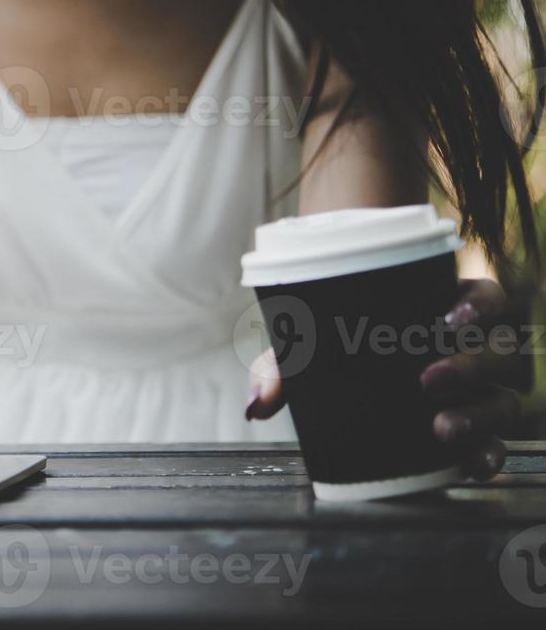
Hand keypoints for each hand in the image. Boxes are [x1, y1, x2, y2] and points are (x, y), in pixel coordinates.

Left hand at [245, 278, 527, 479]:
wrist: (342, 383)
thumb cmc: (329, 344)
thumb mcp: (305, 346)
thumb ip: (281, 369)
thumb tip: (256, 406)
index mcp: (444, 310)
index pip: (486, 298)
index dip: (481, 306)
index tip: (451, 321)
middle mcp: (471, 349)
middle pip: (499, 351)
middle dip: (472, 366)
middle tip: (428, 380)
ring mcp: (477, 392)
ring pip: (505, 398)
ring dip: (482, 413)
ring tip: (442, 427)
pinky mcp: (475, 430)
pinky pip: (498, 443)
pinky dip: (490, 454)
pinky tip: (472, 463)